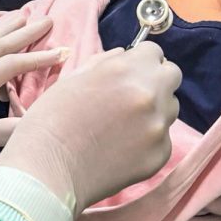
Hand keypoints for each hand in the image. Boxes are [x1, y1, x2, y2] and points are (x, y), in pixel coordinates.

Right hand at [0, 42, 180, 214]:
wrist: (48, 167)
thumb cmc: (51, 118)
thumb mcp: (71, 79)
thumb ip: (102, 62)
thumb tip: (124, 54)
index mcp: (125, 69)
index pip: (154, 52)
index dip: (140, 60)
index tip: (129, 71)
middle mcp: (149, 94)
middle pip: (171, 76)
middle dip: (155, 80)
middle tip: (130, 95)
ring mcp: (158, 126)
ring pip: (169, 108)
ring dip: (153, 109)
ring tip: (121, 124)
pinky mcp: (161, 154)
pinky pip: (163, 138)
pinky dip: (147, 139)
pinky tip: (120, 146)